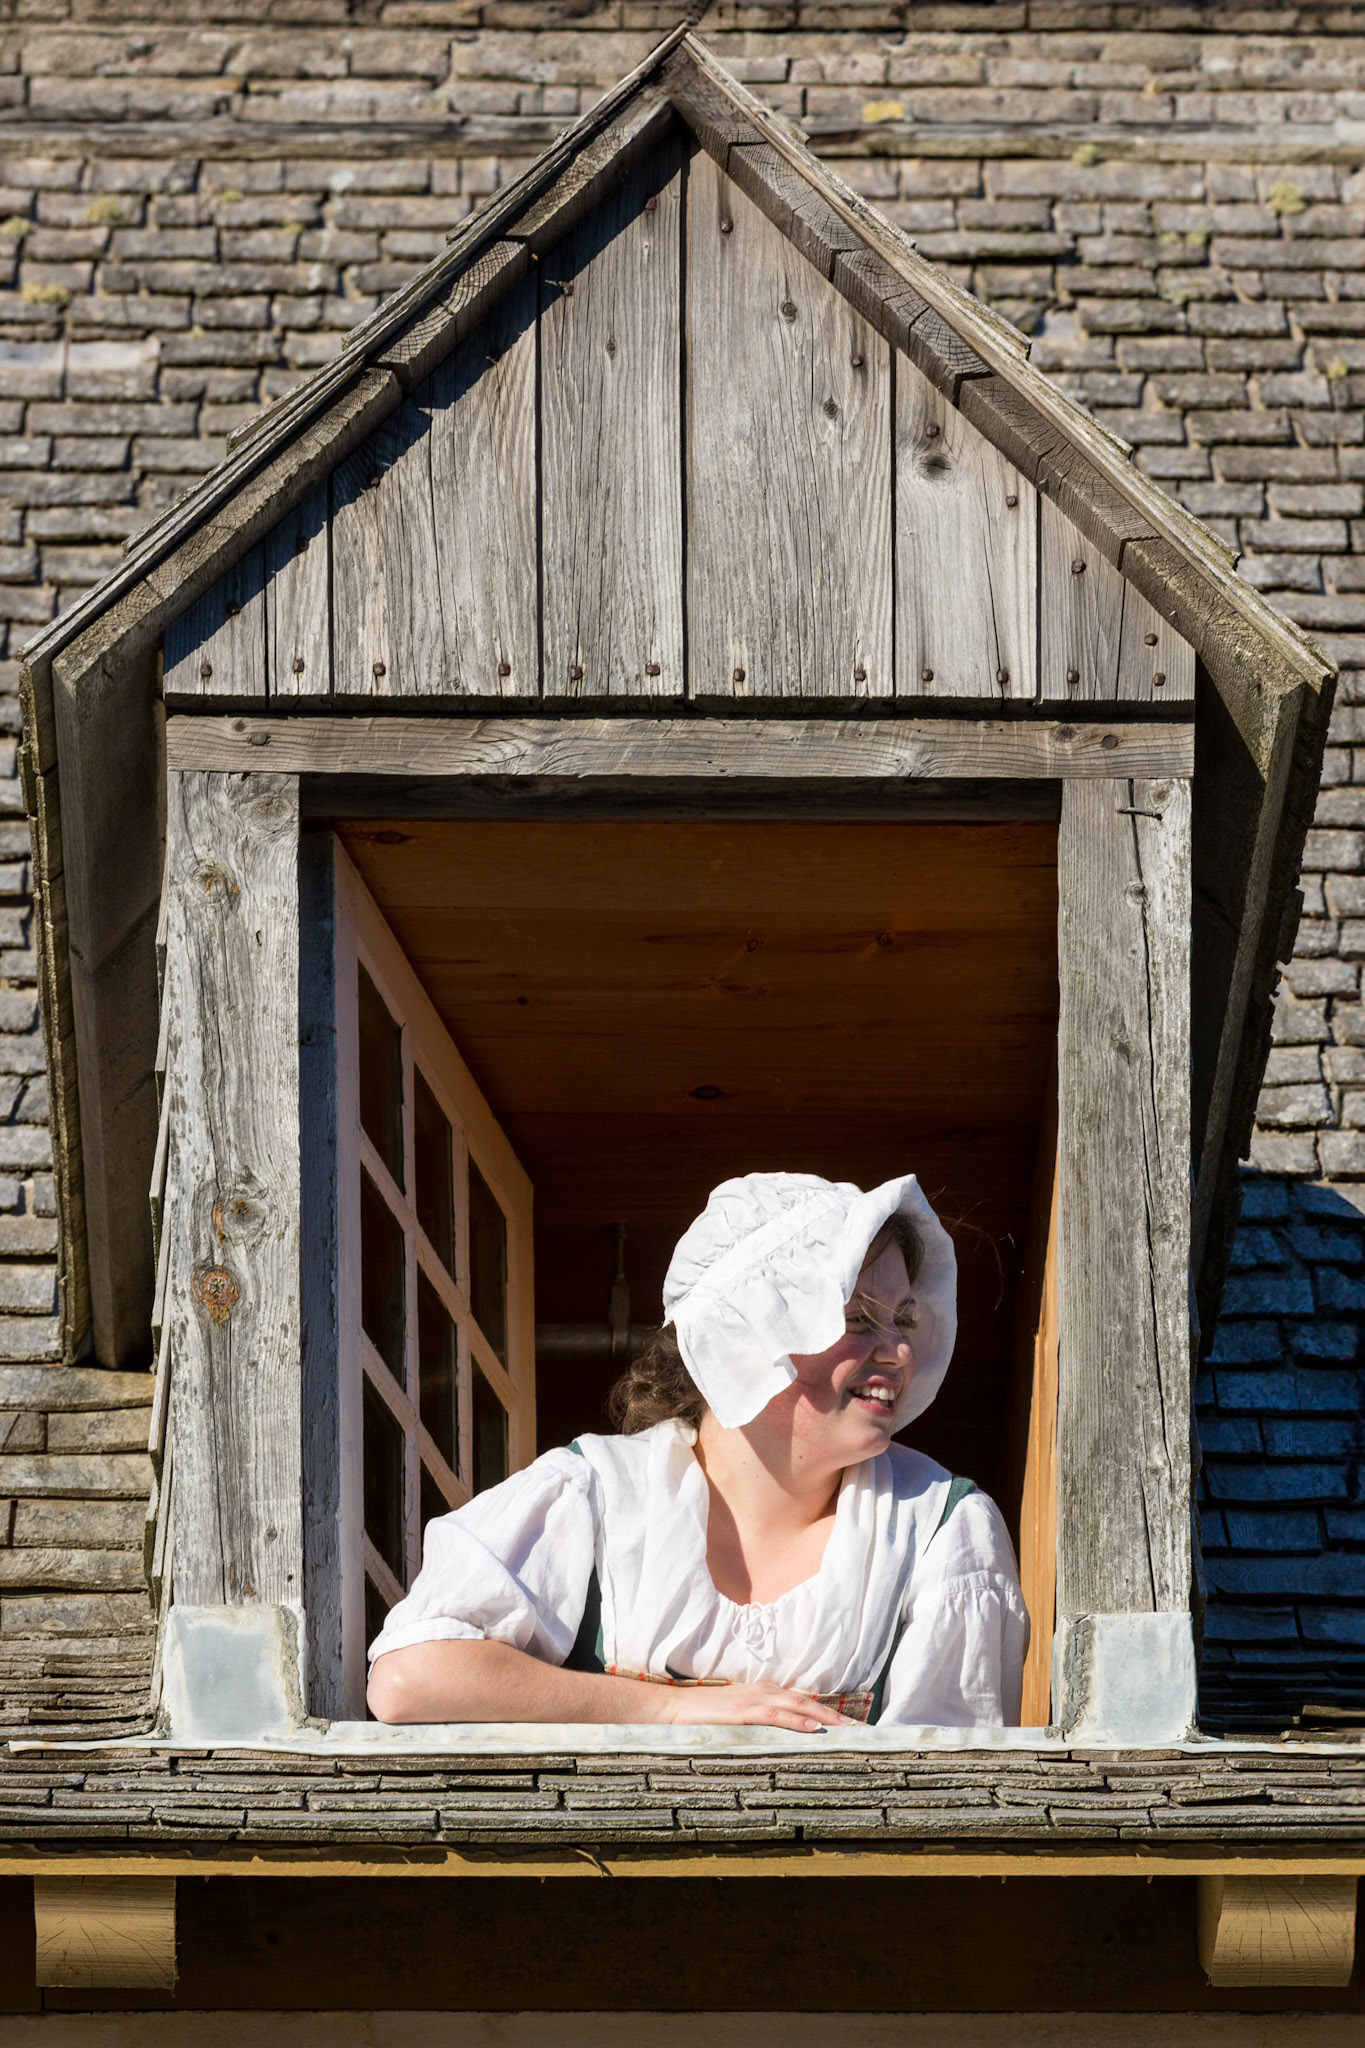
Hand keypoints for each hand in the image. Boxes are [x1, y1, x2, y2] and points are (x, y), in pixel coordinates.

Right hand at [652, 1681, 858, 1732]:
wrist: (675, 1710)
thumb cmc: (706, 1717)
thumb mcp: (739, 1718)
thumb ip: (761, 1724)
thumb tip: (785, 1740)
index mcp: (766, 1693)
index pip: (805, 1702)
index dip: (830, 1712)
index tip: (853, 1725)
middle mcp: (765, 1691)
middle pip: (808, 1702)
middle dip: (837, 1715)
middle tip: (863, 1729)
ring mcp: (754, 1700)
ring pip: (798, 1706)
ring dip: (826, 1716)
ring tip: (849, 1728)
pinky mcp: (742, 1712)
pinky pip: (775, 1716)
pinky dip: (796, 1721)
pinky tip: (813, 1729)